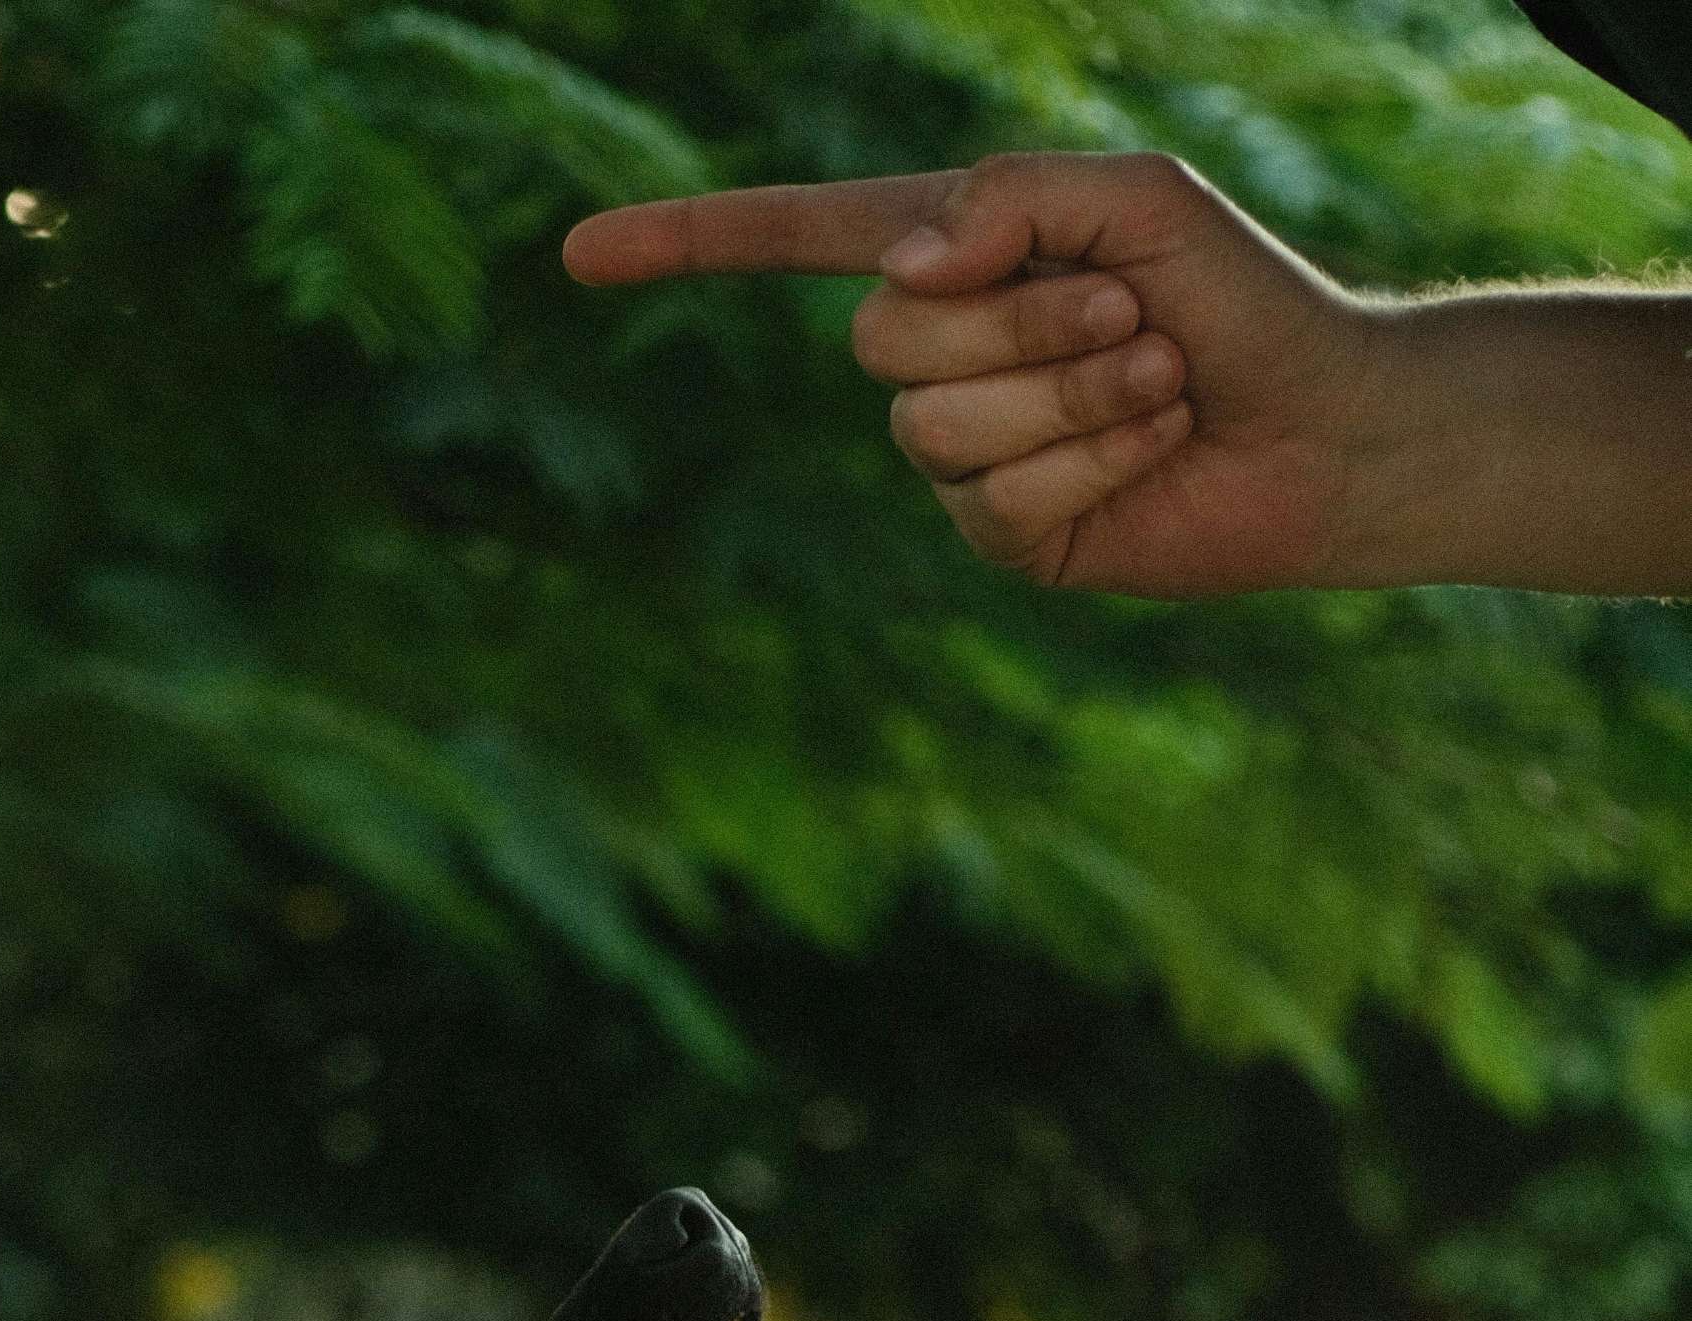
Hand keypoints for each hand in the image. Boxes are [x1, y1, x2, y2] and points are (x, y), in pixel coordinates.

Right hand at [564, 151, 1385, 596]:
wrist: (1324, 424)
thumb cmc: (1241, 295)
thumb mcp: (1131, 200)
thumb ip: (1009, 199)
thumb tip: (903, 276)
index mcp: (956, 255)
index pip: (795, 240)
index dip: (687, 245)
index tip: (580, 256)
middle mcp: (941, 355)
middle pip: (881, 345)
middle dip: (1019, 324)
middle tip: (1129, 321)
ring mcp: (964, 457)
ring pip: (940, 429)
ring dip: (1071, 398)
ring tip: (1157, 385)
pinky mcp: (1006, 538)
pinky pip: (993, 503)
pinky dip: (1089, 467)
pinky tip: (1151, 452)